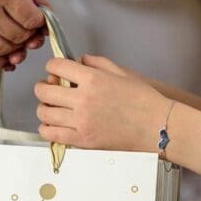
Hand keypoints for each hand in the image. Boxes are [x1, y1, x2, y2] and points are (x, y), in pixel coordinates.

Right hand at [0, 0, 46, 69]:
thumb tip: (46, 12)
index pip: (33, 19)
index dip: (40, 24)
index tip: (38, 22)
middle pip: (20, 37)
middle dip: (28, 38)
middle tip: (28, 34)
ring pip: (3, 50)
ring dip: (14, 51)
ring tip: (15, 44)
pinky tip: (2, 59)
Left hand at [34, 55, 171, 150]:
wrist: (157, 126)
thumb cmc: (143, 100)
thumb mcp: (122, 73)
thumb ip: (97, 63)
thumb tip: (79, 60)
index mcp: (92, 78)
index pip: (56, 66)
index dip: (52, 67)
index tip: (55, 71)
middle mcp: (83, 98)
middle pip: (44, 90)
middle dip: (42, 87)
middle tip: (48, 90)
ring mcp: (81, 121)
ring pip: (44, 113)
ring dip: (44, 108)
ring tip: (52, 109)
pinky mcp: (83, 140)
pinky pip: (51, 134)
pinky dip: (47, 129)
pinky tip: (53, 125)